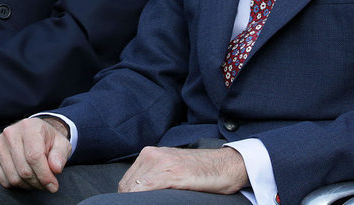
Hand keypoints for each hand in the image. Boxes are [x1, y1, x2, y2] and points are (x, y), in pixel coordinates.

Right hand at [0, 117, 71, 192]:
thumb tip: (55, 169)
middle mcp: (10, 133)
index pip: (34, 156)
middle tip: (46, 184)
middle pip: (24, 170)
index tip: (53, 186)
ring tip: (36, 180)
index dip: (45, 175)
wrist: (34, 134)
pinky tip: (24, 178)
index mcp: (29, 126)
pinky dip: (16, 185)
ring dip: (28, 185)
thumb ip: (60, 155)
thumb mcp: (61, 144)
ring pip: (13, 178)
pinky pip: (3, 180)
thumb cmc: (48, 140)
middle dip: (38, 182)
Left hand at [119, 147, 248, 194]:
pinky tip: (152, 203)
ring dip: (138, 201)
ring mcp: (161, 162)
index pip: (126, 182)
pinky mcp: (173, 173)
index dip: (128, 198)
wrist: (227, 165)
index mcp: (150, 153)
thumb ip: (154, 176)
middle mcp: (152, 155)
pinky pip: (146, 188)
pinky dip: (144, 200)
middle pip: (127, 186)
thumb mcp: (172, 168)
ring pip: (133, 189)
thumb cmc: (201, 171)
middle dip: (132, 200)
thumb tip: (138, 194)